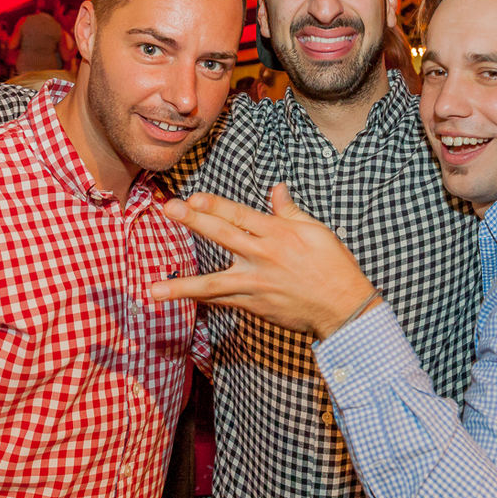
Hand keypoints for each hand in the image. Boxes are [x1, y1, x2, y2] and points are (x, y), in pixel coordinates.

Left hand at [151, 184, 376, 339]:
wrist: (343, 307)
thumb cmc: (333, 266)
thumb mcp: (316, 231)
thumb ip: (289, 212)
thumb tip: (276, 189)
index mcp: (279, 234)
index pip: (240, 215)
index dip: (215, 205)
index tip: (193, 197)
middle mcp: (264, 257)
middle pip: (223, 235)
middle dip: (194, 221)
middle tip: (168, 209)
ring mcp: (256, 284)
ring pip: (213, 283)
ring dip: (181, 286)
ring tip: (153, 290)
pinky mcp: (254, 305)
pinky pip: (222, 301)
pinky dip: (201, 299)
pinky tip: (179, 299)